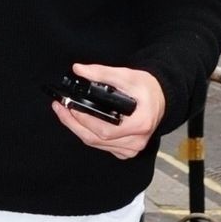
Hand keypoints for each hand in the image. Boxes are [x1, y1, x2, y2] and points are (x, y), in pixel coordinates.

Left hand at [51, 63, 165, 159]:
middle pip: (97, 139)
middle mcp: (137, 141)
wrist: (161, 99)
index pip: (105, 129)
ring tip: (64, 113)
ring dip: (77, 129)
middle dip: (73, 124)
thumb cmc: (146, 88)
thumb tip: (79, 70)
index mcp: (140, 124)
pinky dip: (88, 135)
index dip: (84, 119)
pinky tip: (78, 123)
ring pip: (96, 144)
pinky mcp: (126, 152)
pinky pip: (102, 146)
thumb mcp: (126, 75)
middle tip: (59, 108)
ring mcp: (132, 149)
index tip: (68, 106)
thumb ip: (102, 73)